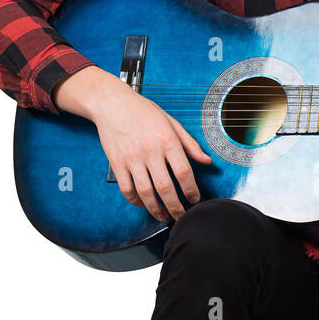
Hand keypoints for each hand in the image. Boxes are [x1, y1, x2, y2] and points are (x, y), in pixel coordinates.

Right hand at [54, 66, 211, 220]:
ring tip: (163, 216)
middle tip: (181, 216)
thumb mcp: (171, 122)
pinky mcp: (117, 163)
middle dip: (176, 207)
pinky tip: (144, 204)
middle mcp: (150, 151)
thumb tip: (206, 160)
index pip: (184, 172)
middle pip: (166, 188)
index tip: (194, 199)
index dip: (191, 191)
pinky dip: (136, 201)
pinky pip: (127, 189)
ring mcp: (132, 158)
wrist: (112, 103)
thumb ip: (190, 144)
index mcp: (167, 140)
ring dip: (156, 209)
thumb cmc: (143, 111)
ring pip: (146, 193)